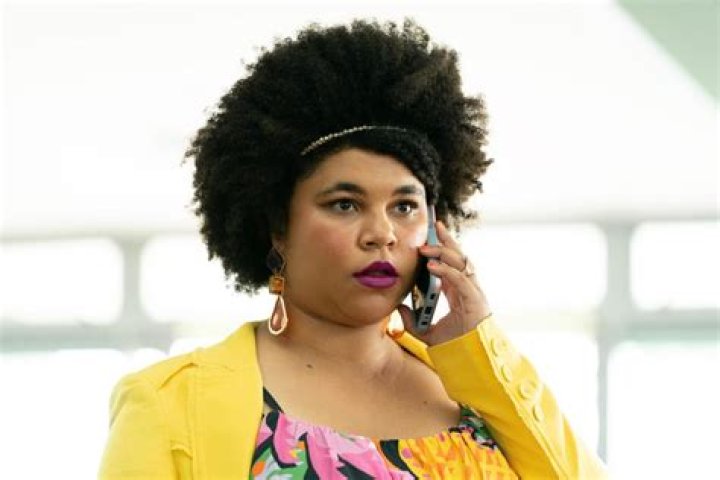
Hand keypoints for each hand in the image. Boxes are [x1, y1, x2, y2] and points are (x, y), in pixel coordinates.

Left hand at [397, 221, 491, 345]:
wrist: (471, 361)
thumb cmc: (456, 346)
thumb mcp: (426, 332)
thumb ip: (412, 320)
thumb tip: (399, 307)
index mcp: (459, 292)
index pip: (453, 263)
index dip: (444, 247)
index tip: (432, 234)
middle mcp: (468, 288)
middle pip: (460, 257)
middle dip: (448, 239)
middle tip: (435, 225)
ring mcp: (473, 292)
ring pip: (461, 263)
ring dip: (444, 252)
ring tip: (426, 247)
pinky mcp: (474, 300)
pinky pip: (459, 279)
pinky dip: (445, 271)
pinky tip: (431, 266)